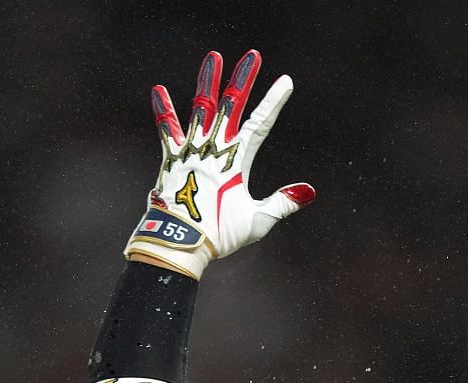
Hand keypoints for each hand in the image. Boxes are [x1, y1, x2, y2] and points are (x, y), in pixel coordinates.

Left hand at [126, 50, 313, 279]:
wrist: (179, 241)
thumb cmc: (219, 234)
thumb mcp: (257, 221)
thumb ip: (282, 202)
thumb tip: (309, 191)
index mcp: (236, 162)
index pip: (260, 124)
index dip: (273, 101)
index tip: (285, 81)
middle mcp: (214, 149)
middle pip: (232, 106)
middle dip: (243, 80)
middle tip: (253, 56)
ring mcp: (191, 150)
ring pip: (201, 108)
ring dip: (208, 82)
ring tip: (213, 57)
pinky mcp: (171, 158)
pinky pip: (167, 129)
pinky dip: (163, 110)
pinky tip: (158, 89)